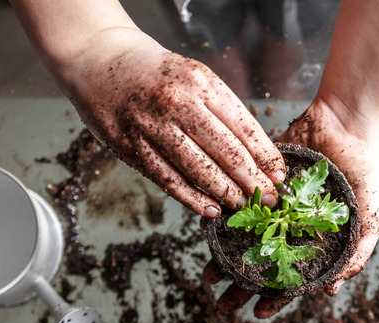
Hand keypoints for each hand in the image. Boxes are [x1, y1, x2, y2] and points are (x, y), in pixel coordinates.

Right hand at [55, 28, 284, 215]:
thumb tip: (253, 152)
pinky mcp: (131, 147)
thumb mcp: (194, 75)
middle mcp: (178, 103)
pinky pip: (168, 179)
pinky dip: (192, 198)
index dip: (265, 156)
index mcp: (201, 83)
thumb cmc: (153, 71)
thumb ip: (220, 109)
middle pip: (226, 152)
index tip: (280, 175)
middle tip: (269, 199)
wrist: (98, 58)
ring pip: (199, 170)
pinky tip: (210, 209)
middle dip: (253, 180)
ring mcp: (152, 126)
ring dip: (226, 193)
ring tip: (244, 206)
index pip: (244, 127)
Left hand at [204, 99, 378, 318]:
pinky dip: (220, 216)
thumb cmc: (366, 175)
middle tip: (221, 301)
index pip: (290, 278)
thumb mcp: (370, 220)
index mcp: (312, 243)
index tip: (257, 313)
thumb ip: (356, 255)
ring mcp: (271, 206)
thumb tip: (330, 290)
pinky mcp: (258, 182)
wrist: (349, 126)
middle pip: (260, 264)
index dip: (274, 298)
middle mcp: (287, 228)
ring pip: (242, 238)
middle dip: (240, 285)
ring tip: (207, 274)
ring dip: (223, 257)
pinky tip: (207, 230)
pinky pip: (235, 202)